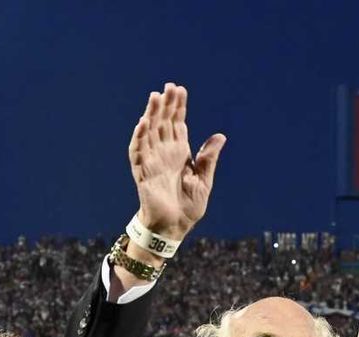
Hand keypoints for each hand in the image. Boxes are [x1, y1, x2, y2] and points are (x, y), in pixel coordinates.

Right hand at [128, 83, 225, 241]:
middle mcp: (164, 153)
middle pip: (163, 123)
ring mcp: (152, 161)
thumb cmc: (188, 206)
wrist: (174, 228)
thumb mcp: (204, 180)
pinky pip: (138, 152)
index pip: (177, 124)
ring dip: (151, 114)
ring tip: (155, 97)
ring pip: (149, 132)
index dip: (178, 107)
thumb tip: (220, 136)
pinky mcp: (143, 173)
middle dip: (165, 105)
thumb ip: (209, 158)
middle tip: (168, 86)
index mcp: (179, 153)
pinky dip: (139, 137)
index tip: (180, 90)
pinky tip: (143, 123)